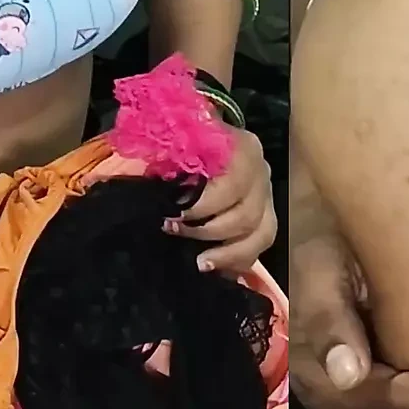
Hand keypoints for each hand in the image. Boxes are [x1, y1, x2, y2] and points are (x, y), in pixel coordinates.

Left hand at [174, 128, 277, 273]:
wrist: (203, 141)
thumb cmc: (182, 141)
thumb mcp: (170, 141)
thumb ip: (161, 155)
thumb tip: (142, 177)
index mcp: (242, 149)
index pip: (234, 183)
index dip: (205, 204)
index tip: (174, 213)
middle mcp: (260, 173)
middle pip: (247, 215)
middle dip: (208, 231)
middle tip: (173, 231)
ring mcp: (266, 197)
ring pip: (261, 234)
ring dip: (228, 253)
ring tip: (199, 262)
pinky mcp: (265, 217)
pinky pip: (260, 246)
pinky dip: (238, 261)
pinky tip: (215, 267)